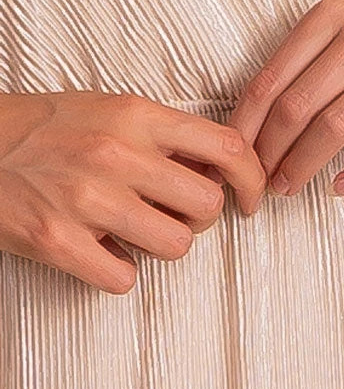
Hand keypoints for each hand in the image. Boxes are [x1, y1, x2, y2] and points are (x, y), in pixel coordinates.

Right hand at [0, 90, 266, 294]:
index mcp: (136, 116)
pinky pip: (124, 278)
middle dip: (201, 218)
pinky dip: (119, 274)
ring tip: (137, 233)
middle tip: (177, 215)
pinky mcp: (56, 241)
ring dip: (163, 247)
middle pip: (207, 205)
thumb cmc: (46, 127)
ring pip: (175, 245)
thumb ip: (164, 134)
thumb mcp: (111, 109)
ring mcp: (87, 199)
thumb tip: (217, 165)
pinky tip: (103, 254)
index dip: (252, 177)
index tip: (251, 197)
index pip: (226, 146)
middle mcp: (117, 154)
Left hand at [226, 0, 343, 200]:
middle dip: (269, 153)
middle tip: (257, 182)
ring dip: (304, 166)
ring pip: (340, 125)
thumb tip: (252, 112)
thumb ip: (310, 57)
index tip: (234, 156)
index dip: (247, 124)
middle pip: (299, 105)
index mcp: (340, 12)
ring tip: (289, 187)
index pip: (273, 76)